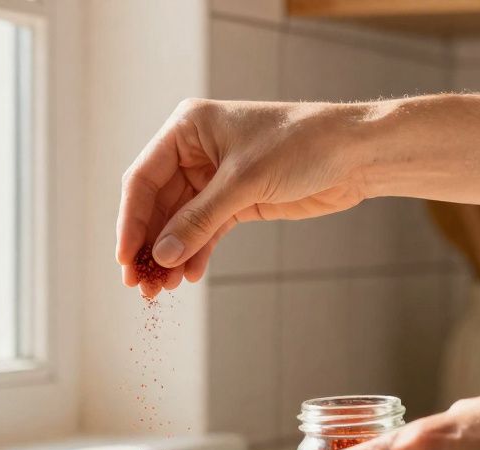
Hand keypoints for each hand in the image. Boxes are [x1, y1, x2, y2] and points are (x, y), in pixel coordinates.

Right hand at [116, 99, 369, 297]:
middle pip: (157, 206)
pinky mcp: (236, 201)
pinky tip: (189, 276)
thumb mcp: (243, 182)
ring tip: (161, 290)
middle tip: (139, 284)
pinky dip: (196, 254)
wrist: (355, 153)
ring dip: (170, 256)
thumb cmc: (302, 145)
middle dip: (149, 246)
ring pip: (179, 223)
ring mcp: (214, 178)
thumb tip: (162, 254)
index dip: (131, 222)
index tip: (125, 259)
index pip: (142, 179)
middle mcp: (195, 152)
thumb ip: (200, 220)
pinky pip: (205, 232)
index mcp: (187, 129)